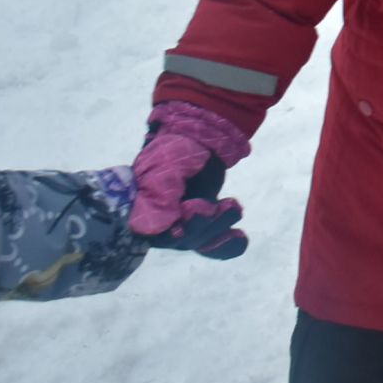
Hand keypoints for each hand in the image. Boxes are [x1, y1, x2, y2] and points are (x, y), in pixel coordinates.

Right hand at [128, 101, 251, 258]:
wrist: (198, 137)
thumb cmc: (175, 149)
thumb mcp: (165, 167)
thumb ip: (158, 196)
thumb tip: (150, 231)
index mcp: (142, 207)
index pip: (152, 232)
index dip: (173, 229)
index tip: (194, 207)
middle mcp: (159, 222)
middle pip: (180, 239)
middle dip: (203, 224)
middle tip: (221, 205)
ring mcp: (181, 224)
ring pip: (198, 239)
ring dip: (218, 228)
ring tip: (235, 207)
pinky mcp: (201, 223)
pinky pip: (211, 243)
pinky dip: (226, 245)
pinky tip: (240, 239)